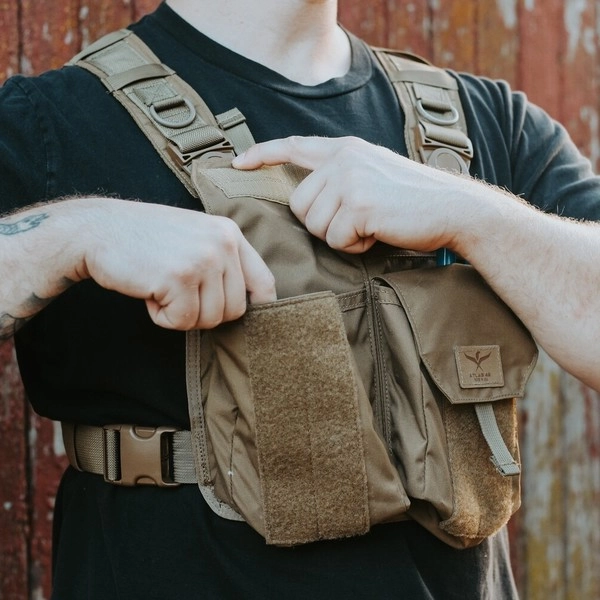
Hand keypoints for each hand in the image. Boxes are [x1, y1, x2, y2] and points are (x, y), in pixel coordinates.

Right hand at [79, 199, 275, 329]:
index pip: (264, 282)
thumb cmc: (146, 238)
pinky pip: (182, 322)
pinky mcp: (180, 277)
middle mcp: (222, 243)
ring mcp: (203, 259)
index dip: (260, 308)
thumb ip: (223, 262)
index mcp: (229, 233)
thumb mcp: (195, 237)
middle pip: (235, 310)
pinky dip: (162, 317)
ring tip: (161, 287)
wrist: (97, 230)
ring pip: (209, 319)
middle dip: (205, 313)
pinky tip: (149, 292)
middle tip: (177, 293)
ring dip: (181, 315)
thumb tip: (248, 303)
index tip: (249, 320)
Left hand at [233, 136, 471, 253]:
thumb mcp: (373, 174)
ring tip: (371, 226)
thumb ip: (340, 177)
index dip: (263, 154)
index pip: (294, 146)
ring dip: (340, 236)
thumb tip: (306, 202)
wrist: (454, 209)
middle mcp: (344, 159)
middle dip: (322, 224)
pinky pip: (336, 240)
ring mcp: (351, 179)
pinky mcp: (359, 203)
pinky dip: (354, 246)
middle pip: (300, 205)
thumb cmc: (413, 201)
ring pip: (315, 225)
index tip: (238, 163)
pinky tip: (377, 234)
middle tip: (357, 222)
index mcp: (346, 149)